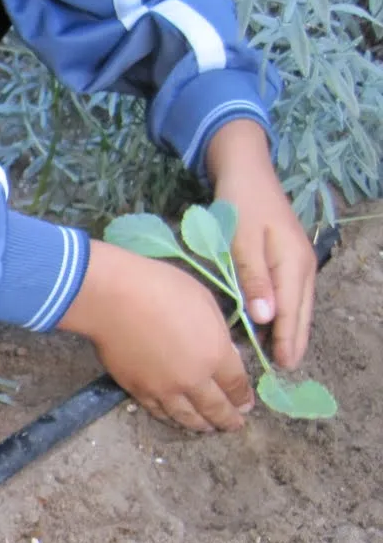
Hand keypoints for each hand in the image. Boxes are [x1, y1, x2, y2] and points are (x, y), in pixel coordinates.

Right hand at [59, 240, 250, 431]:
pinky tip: (176, 419)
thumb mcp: (204, 302)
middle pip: (215, 408)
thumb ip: (217, 333)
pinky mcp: (137, 390)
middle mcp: (193, 380)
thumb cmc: (162, 289)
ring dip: (201, 425)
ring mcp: (163, 389)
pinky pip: (159, 412)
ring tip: (207, 428)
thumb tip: (220, 352)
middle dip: (228, 419)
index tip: (247, 404)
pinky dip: (171, 418)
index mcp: (215, 355)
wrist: (113, 299)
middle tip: (234, 424)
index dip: (243, 397)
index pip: (236, 385)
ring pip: (187, 417)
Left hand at [206, 119, 315, 369]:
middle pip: (301, 311)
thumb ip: (253, 280)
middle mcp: (302, 265)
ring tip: (283, 356)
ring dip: (292, 329)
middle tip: (286, 370)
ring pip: (299, 303)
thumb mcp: (241, 242)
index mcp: (292, 263)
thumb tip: (266, 318)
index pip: (291, 312)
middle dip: (295, 340)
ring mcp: (298, 260)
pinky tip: (276, 325)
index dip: (286, 340)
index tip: (282, 366)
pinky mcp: (289, 257)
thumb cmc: (240, 204)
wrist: (247, 171)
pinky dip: (287, 312)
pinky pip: (292, 293)